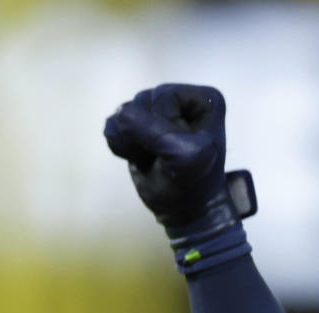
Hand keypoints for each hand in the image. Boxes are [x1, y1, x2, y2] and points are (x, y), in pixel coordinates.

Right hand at [104, 83, 228, 227]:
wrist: (184, 210)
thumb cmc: (192, 186)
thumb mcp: (182, 158)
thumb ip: (150, 129)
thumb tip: (118, 115)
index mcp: (204, 99)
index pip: (164, 99)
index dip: (165, 130)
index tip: (182, 154)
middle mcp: (180, 96)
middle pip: (144, 101)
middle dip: (148, 135)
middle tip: (165, 159)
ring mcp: (156, 108)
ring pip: (127, 111)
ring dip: (134, 142)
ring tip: (153, 158)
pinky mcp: (137, 122)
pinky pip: (114, 124)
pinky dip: (121, 144)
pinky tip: (138, 157)